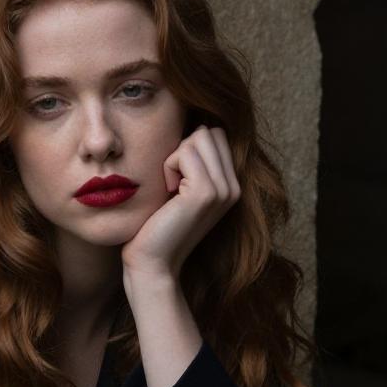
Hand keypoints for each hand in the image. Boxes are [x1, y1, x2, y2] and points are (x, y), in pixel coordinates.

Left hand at [120, 124, 241, 278]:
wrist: (152, 262)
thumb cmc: (156, 226)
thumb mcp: (179, 188)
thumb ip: (192, 162)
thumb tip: (192, 124)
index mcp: (231, 185)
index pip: (215, 135)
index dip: (188, 149)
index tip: (176, 180)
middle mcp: (234, 187)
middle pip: (209, 132)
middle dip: (182, 149)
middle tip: (171, 184)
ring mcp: (224, 190)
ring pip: (198, 137)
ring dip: (174, 158)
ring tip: (170, 190)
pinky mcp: (206, 192)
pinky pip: (184, 152)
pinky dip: (168, 167)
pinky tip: (167, 193)